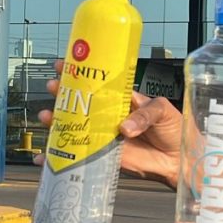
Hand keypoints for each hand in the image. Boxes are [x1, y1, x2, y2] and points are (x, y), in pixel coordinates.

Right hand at [35, 60, 181, 188]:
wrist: (178, 159)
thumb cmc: (173, 128)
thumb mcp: (162, 110)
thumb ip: (144, 114)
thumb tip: (123, 128)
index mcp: (121, 99)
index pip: (97, 82)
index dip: (80, 72)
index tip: (64, 64)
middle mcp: (109, 115)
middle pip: (80, 103)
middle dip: (62, 94)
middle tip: (53, 87)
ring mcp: (104, 135)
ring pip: (75, 126)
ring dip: (56, 121)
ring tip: (46, 116)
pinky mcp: (103, 155)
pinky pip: (80, 153)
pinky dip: (61, 154)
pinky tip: (44, 154)